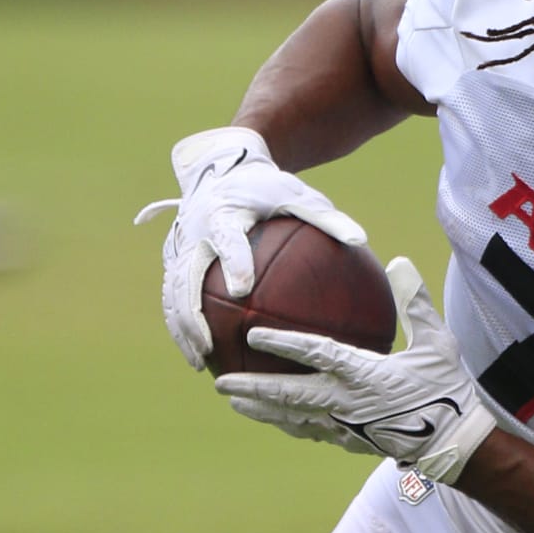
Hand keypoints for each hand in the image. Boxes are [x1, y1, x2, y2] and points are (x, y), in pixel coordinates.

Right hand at [134, 126, 364, 369]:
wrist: (222, 170)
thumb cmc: (268, 188)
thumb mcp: (299, 196)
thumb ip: (327, 218)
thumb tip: (361, 241)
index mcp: (224, 211)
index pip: (226, 238)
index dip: (233, 262)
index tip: (243, 289)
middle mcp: (195, 231)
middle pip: (186, 276)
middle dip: (192, 314)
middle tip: (209, 346)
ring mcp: (180, 248)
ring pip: (172, 293)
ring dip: (182, 328)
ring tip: (200, 362)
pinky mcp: (175, 260)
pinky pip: (173, 297)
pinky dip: (182, 325)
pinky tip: (202, 354)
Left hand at [215, 257, 495, 484]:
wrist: (454, 442)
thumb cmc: (447, 389)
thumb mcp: (437, 342)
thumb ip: (415, 303)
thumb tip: (400, 262)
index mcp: (366, 375)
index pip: (316, 355)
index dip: (283, 345)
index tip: (253, 335)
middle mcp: (347, 403)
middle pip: (289, 395)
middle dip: (252, 388)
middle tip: (221, 382)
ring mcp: (345, 426)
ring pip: (292, 417)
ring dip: (260, 409)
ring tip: (232, 402)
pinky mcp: (349, 441)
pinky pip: (309, 431)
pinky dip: (286, 422)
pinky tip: (273, 418)